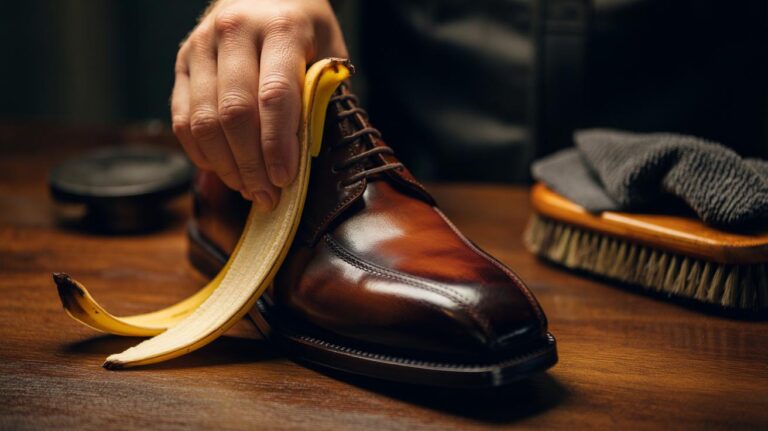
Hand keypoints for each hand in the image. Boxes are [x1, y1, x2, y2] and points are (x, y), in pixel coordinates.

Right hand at [171, 0, 347, 210]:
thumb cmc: (304, 31)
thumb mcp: (328, 52)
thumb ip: (320, 95)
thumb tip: (307, 155)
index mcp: (280, 27)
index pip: (274, 95)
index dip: (277, 145)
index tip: (285, 179)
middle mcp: (233, 31)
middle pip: (234, 113)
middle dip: (251, 165)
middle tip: (267, 196)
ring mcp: (200, 46)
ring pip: (203, 121)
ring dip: (226, 165)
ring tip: (249, 188)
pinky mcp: (181, 62)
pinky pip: (182, 119)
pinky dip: (202, 153)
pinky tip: (225, 169)